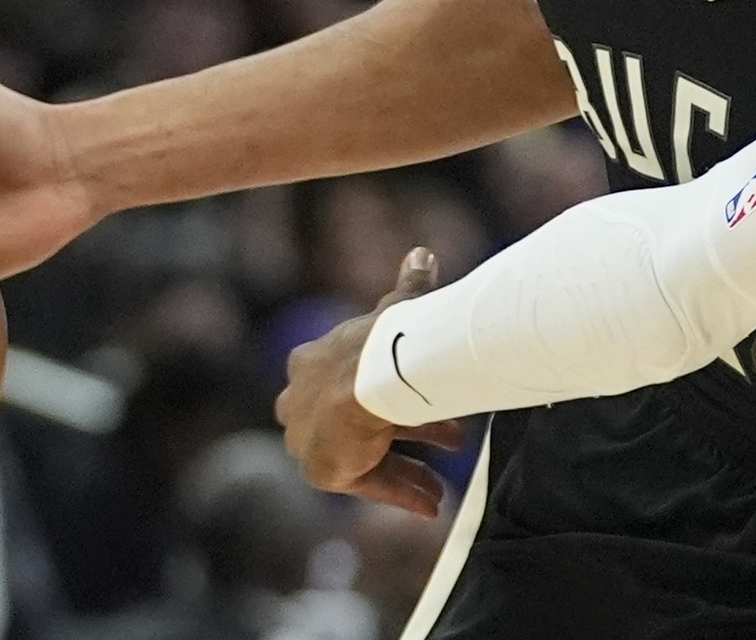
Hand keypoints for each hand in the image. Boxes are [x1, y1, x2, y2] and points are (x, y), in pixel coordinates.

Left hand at [276, 248, 464, 516]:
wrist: (365, 380)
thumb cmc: (381, 341)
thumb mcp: (399, 307)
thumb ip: (409, 284)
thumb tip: (423, 254)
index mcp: (311, 361)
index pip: (345, 378)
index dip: (388, 390)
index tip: (421, 396)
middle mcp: (302, 403)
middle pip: (357, 423)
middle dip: (406, 431)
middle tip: (453, 437)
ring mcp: (309, 439)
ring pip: (366, 456)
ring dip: (406, 467)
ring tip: (443, 484)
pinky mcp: (321, 470)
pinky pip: (367, 482)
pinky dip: (399, 491)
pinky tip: (431, 503)